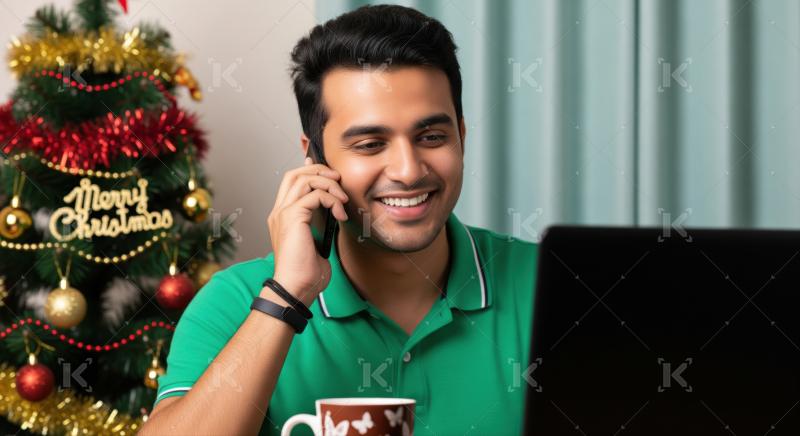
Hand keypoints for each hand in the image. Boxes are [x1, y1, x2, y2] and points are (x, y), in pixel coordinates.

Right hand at [266, 157, 348, 306]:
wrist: (296, 289)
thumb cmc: (305, 274)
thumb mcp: (316, 243)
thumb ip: (320, 225)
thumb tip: (335, 213)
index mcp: (282, 217)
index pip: (291, 183)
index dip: (309, 171)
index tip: (329, 173)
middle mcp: (279, 212)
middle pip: (295, 174)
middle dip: (319, 170)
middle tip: (338, 179)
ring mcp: (283, 213)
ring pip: (304, 179)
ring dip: (328, 184)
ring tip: (343, 199)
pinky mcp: (292, 217)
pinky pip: (315, 195)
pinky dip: (332, 200)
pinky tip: (340, 214)